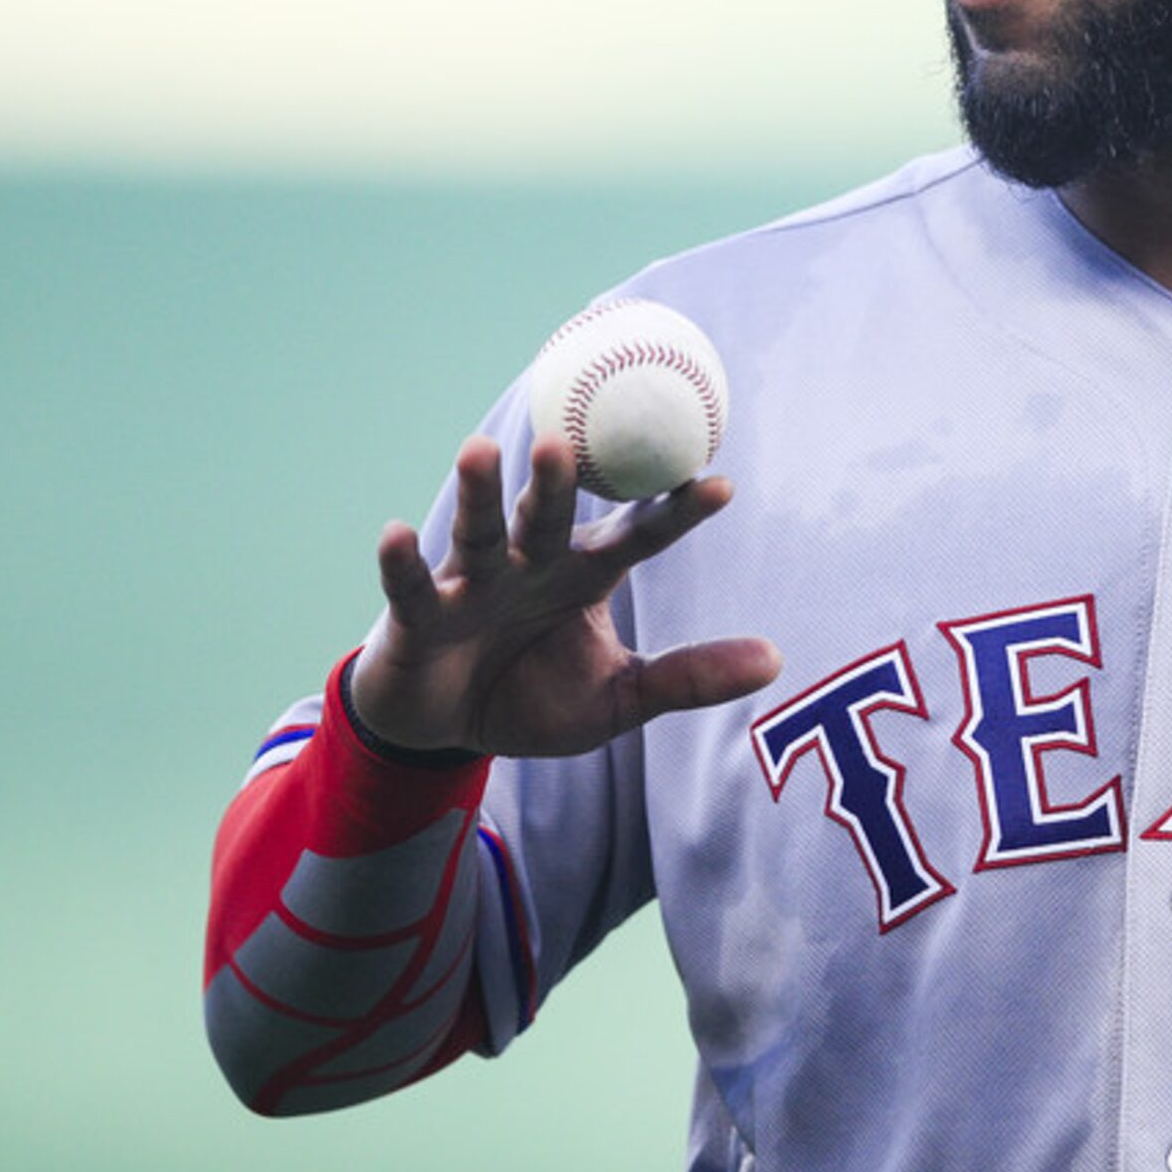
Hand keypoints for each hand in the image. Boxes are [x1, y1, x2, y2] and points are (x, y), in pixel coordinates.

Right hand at [350, 436, 779, 758]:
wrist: (448, 730)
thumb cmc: (536, 697)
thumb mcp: (620, 698)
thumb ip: (689, 678)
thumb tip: (777, 660)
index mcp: (586, 575)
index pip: (638, 536)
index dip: (675, 513)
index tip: (721, 484)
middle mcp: (532, 563)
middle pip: (552, 516)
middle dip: (562, 481)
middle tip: (569, 441)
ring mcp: (475, 583)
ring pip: (481, 532)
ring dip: (480, 494)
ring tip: (481, 449)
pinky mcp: (421, 615)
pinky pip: (414, 587)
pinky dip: (402, 564)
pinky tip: (395, 534)